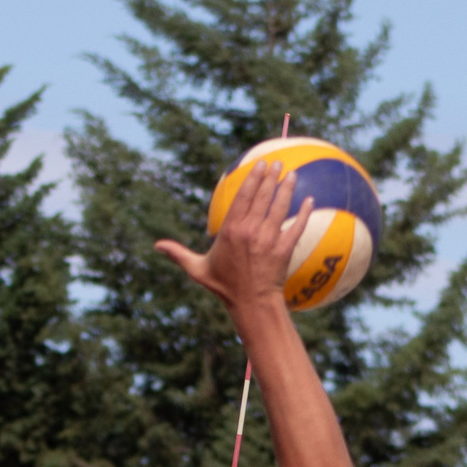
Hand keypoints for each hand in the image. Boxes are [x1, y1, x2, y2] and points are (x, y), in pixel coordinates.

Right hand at [154, 161, 312, 314]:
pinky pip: (296, 227)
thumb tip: (156, 246)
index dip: (252, 178)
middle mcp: (251, 231)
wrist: (250, 303)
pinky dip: (304, 213)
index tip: (259, 165)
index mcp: (231, 230)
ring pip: (279, 207)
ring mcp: (269, 239)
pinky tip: (310, 201)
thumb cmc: (224, 286)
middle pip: (262, 197)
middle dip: (270, 177)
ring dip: (287, 189)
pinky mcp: (284, 249)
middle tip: (276, 163)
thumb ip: (178, 254)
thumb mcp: (198, 269)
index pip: (243, 197)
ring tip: (292, 174)